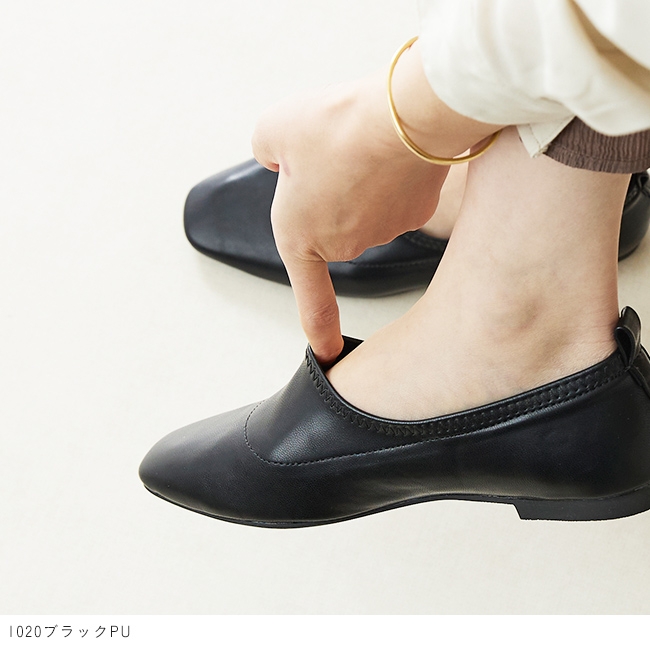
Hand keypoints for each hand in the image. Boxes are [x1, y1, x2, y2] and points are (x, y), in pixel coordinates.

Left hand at [252, 45, 499, 363]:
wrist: (404, 116)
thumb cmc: (335, 127)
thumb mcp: (273, 130)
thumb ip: (267, 151)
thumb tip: (281, 159)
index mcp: (300, 235)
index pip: (310, 296)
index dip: (317, 325)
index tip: (326, 351)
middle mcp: (343, 244)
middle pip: (333, 219)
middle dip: (329, 186)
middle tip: (331, 147)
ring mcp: (383, 232)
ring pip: (367, 204)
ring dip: (360, 176)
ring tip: (362, 140)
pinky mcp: (416, 213)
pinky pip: (397, 194)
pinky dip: (391, 172)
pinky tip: (391, 146)